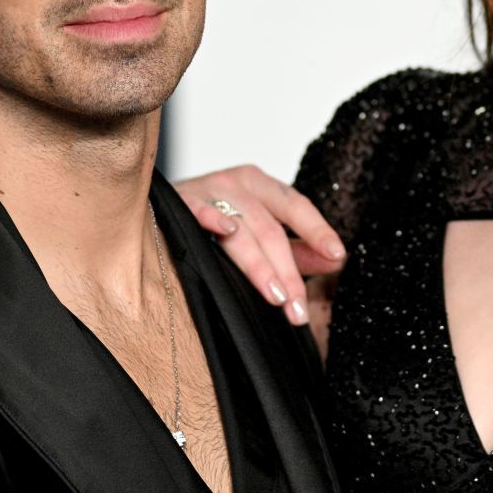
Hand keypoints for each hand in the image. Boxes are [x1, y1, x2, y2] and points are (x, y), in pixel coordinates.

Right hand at [174, 166, 344, 326]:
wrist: (156, 208)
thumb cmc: (214, 221)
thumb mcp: (260, 231)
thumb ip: (298, 249)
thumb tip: (336, 262)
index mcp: (261, 186)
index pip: (297, 206)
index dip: (318, 230)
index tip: (337, 256)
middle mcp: (238, 183)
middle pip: (271, 229)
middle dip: (288, 272)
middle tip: (298, 310)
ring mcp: (207, 190)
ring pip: (242, 229)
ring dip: (261, 266)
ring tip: (276, 297)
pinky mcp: (179, 202)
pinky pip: (199, 211)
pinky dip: (213, 218)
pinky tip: (227, 231)